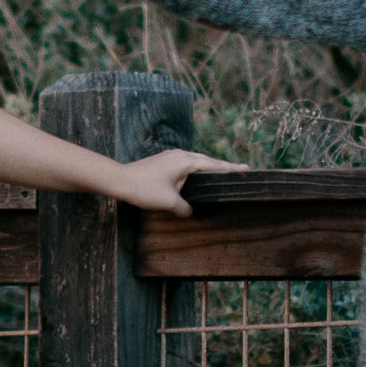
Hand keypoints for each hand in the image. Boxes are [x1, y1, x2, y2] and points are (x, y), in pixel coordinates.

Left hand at [114, 147, 241, 214]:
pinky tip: (197, 178)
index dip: (231, 168)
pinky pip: (186, 164)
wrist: (119, 180)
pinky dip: (196, 170)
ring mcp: (171, 156)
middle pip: (207, 160)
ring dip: (208, 168)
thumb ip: (184, 208)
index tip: (246, 168)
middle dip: (223, 167)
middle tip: (239, 171)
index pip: (214, 165)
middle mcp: (180, 155)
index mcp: (186, 161)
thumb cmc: (144, 189)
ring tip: (222, 175)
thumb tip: (190, 212)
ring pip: (196, 161)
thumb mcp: (169, 202)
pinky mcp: (164, 160)